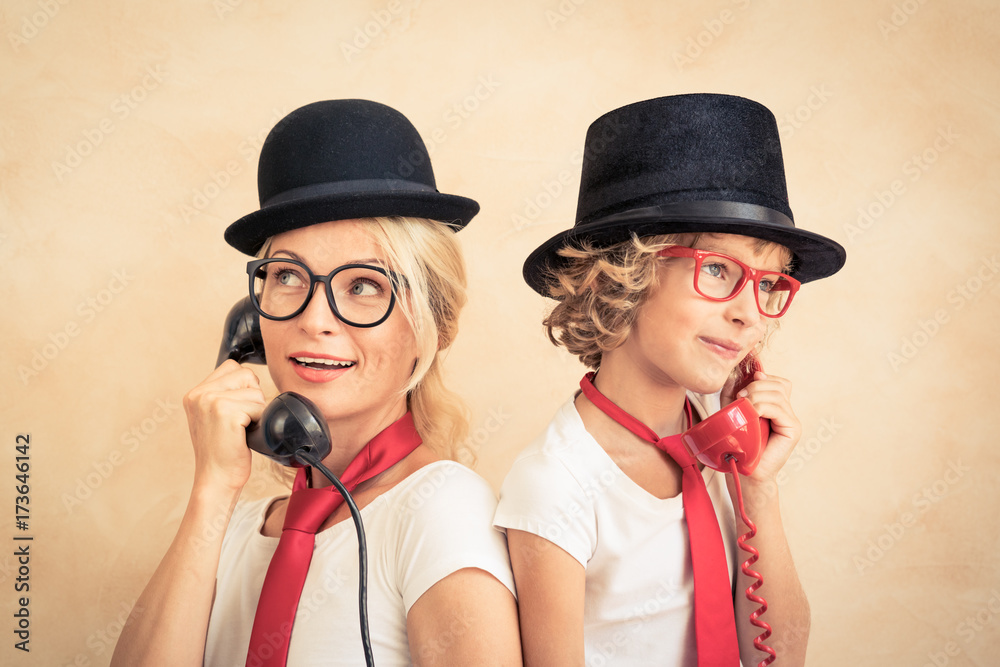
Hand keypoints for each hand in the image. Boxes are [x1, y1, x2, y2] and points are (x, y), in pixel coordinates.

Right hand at [183, 359, 265, 491]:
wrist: (216, 479)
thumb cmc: (222, 451)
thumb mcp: (214, 417)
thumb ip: (224, 395)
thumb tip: (251, 377)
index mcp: (195, 393)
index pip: (232, 367)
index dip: (244, 387)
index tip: (238, 410)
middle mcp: (199, 394)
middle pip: (246, 375)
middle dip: (252, 397)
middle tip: (241, 422)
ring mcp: (210, 401)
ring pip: (255, 392)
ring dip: (256, 412)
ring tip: (241, 430)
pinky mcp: (225, 412)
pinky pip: (259, 407)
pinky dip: (258, 422)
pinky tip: (243, 436)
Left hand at [720, 370, 801, 483]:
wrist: (743, 470)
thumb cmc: (737, 443)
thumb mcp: (732, 410)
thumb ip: (733, 391)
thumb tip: (735, 373)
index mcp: (776, 407)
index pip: (777, 382)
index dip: (762, 379)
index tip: (742, 388)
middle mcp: (787, 412)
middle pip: (778, 385)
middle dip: (756, 387)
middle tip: (740, 397)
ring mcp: (792, 421)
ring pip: (778, 394)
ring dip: (757, 396)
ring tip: (744, 408)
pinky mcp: (792, 430)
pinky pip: (779, 409)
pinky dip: (762, 407)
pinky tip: (752, 414)